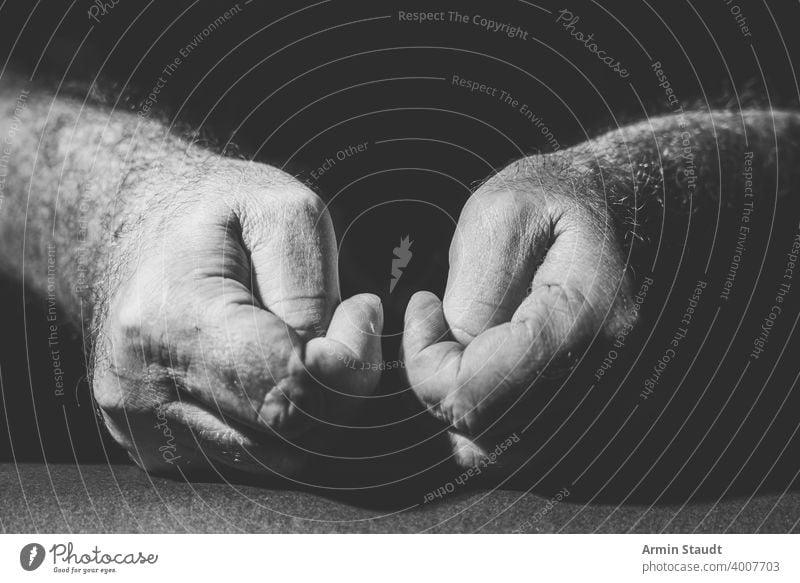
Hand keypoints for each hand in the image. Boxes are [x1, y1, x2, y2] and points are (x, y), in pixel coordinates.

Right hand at [92, 161, 382, 477]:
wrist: (122, 232)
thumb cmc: (208, 215)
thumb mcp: (281, 212)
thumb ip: (316, 294)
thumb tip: (337, 363)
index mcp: (172, 323)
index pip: (289, 391)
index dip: (349, 365)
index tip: (361, 312)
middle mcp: (144, 391)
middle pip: (289, 431)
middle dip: (336, 384)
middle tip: (339, 326)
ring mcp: (142, 428)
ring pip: (276, 455)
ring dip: (309, 405)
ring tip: (292, 340)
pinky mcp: (152, 448)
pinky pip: (250, 457)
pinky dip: (275, 420)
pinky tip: (261, 369)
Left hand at [402, 155, 635, 467]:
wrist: (617, 212)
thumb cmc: (554, 202)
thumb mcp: (504, 213)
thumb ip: (477, 287)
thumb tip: (457, 351)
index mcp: (583, 315)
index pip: (482, 386)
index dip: (427, 363)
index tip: (421, 309)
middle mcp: (602, 372)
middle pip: (488, 425)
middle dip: (438, 379)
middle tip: (433, 323)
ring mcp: (601, 399)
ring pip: (501, 448)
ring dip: (458, 402)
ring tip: (455, 342)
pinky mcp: (588, 409)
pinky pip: (521, 448)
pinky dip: (483, 421)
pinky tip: (477, 372)